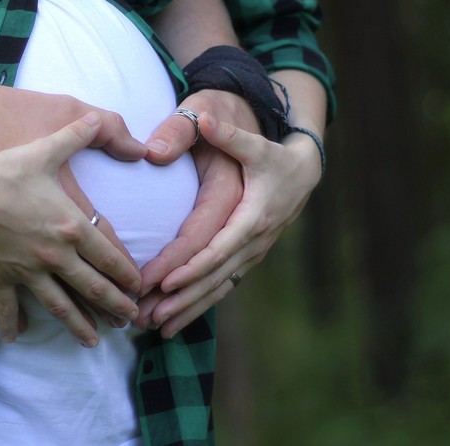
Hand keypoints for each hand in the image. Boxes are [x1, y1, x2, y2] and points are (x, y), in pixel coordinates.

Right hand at [0, 87, 146, 337]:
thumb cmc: (4, 168)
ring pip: (59, 305)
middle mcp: (54, 255)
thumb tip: (102, 118)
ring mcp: (26, 270)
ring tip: (94, 341)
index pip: (110, 257)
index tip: (140, 287)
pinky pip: (8, 306)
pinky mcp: (0, 276)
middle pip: (93, 288)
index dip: (128, 275)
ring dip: (79, 325)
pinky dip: (13, 323)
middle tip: (131, 320)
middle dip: (115, 306)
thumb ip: (79, 133)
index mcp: (71, 226)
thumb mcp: (46, 147)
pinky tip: (18, 337)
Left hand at [145, 112, 322, 336]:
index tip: (163, 282)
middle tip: (147, 316)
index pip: (217, 246)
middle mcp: (254, 240)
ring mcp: (252, 252)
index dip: (191, 266)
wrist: (303, 166)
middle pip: (215, 276)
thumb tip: (200, 121)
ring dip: (188, 309)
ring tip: (155, 327)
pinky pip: (222, 285)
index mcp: (252, 214)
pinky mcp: (246, 257)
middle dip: (182, 298)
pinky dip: (199, 304)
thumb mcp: (247, 136)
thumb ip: (219, 131)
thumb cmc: (268, 148)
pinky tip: (174, 321)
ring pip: (219, 287)